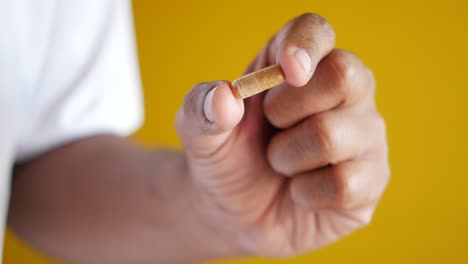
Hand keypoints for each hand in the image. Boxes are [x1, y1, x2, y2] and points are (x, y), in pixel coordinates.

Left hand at [176, 13, 389, 257]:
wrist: (234, 210)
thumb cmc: (226, 157)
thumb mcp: (200, 132)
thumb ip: (202, 108)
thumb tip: (224, 97)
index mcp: (299, 65)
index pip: (316, 31)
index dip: (305, 44)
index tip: (288, 69)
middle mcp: (343, 92)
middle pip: (342, 75)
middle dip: (285, 110)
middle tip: (270, 127)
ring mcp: (364, 134)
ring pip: (330, 137)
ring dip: (285, 158)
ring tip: (279, 163)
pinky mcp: (371, 179)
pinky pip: (343, 185)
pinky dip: (305, 193)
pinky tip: (299, 191)